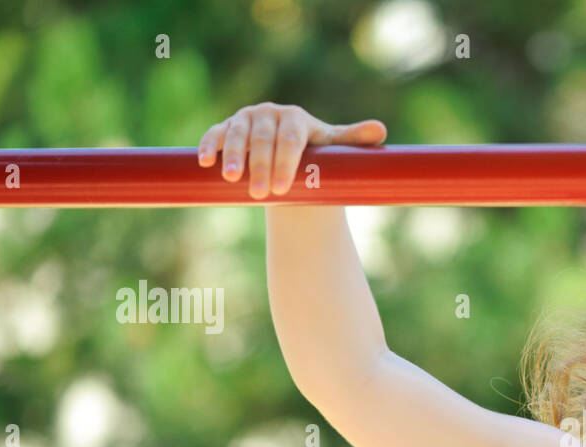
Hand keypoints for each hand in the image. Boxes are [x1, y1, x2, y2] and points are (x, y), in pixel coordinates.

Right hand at [197, 103, 386, 198]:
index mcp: (295, 118)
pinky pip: (215, 134)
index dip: (286, 162)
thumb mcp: (333, 147)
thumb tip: (381, 131)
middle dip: (261, 165)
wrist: (288, 157)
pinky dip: (209, 145)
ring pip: (237, 135)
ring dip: (234, 155)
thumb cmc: (314, 154)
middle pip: (263, 139)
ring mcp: (245, 120)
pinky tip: (205, 161)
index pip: (291, 139)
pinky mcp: (226, 128)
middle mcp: (268, 114)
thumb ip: (354, 140)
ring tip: (233, 179)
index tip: (284, 187)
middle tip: (261, 193)